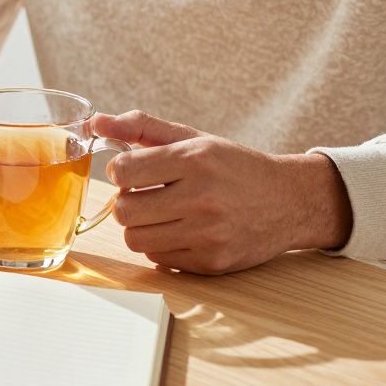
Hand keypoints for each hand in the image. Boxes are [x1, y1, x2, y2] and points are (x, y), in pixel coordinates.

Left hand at [94, 110, 352, 274]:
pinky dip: (162, 246)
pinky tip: (182, 231)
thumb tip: (96, 122)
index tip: (132, 172)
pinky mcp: (212, 262)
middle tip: (147, 196)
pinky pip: (158, 259)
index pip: (123, 171)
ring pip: (136, 239)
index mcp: (195, 160)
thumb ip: (142, 127)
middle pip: (124, 210)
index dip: (120, 171)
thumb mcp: (193, 139)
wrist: (290, 201)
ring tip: (163, 214)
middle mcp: (202, 197)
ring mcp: (208, 234)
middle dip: (128, 202)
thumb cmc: (233, 167)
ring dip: (142, 227)